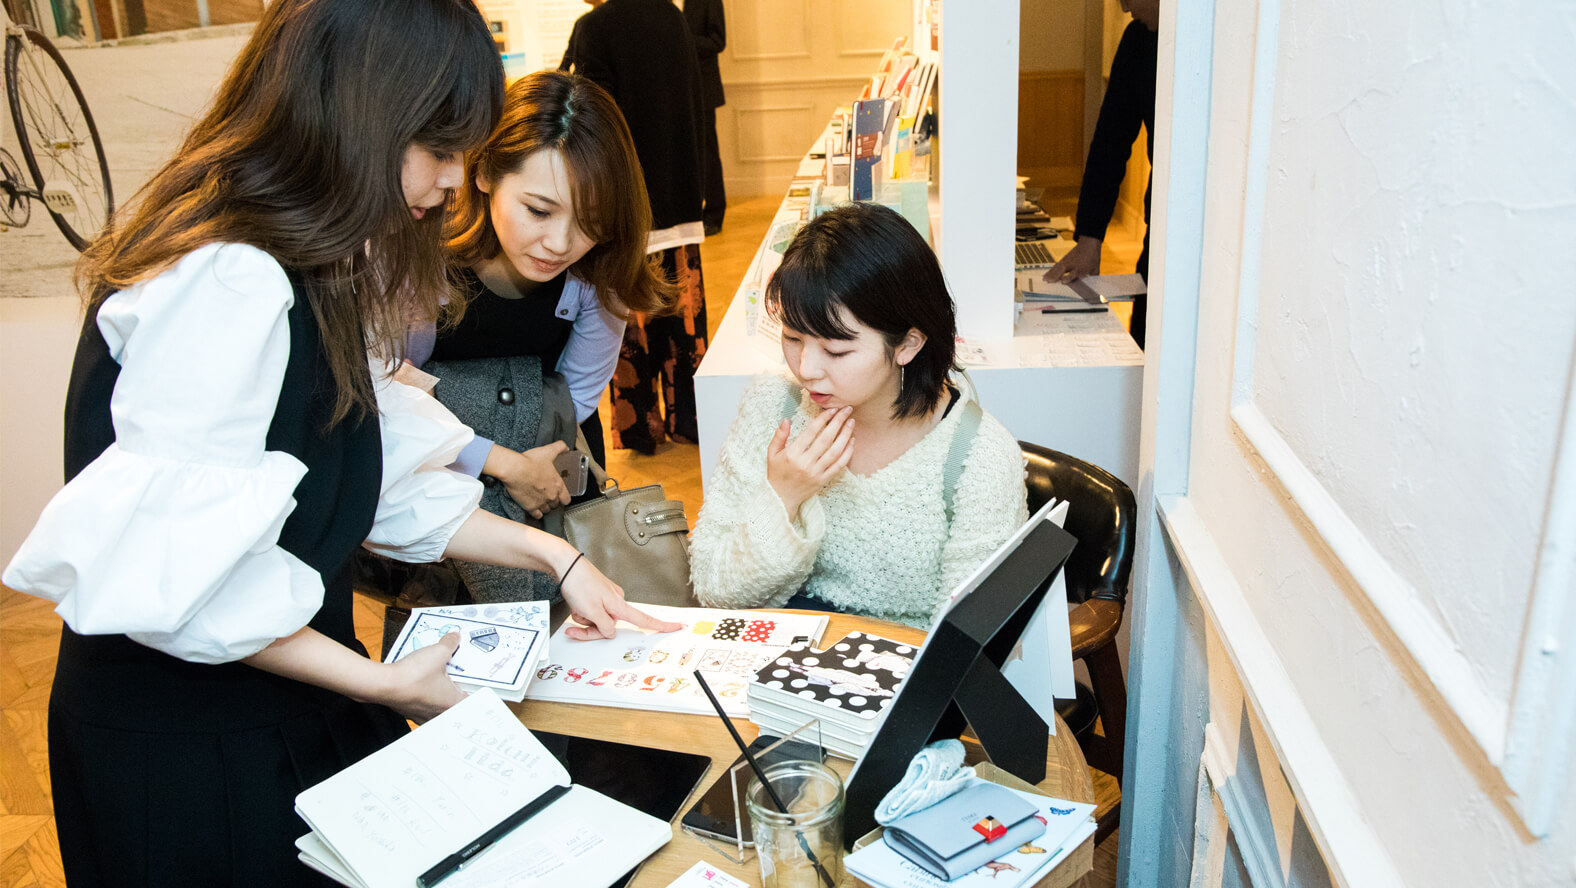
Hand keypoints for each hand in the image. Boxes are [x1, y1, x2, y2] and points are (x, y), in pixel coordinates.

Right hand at [382, 631, 465, 722]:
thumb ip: (450, 644)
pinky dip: (423, 692)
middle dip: (455, 685)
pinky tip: (419, 680)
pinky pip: (422, 702)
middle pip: (455, 700)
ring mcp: (423, 715)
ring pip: (437, 702)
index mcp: (453, 703)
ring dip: (438, 690)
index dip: (474, 688)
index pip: (473, 700)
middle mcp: (439, 713)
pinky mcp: (409, 711)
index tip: (475, 680)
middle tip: (454, 672)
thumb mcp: (438, 652)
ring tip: (436, 675)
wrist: (384, 684)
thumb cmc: (413, 675)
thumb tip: (454, 638)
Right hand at [489, 442, 571, 518]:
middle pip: (556, 505)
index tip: (560, 495)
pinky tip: (534, 507)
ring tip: (540, 501)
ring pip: (547, 510)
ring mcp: (541, 503)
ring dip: (545, 507)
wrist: (514, 469)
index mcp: (558, 485)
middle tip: (547, 495)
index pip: (567, 499)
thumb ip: (560, 448)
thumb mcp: (548, 451)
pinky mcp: (530, 507)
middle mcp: (551, 496)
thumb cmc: (530, 461)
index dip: (564, 497)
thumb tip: (565, 447)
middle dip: (553, 501)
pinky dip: (536, 513)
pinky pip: (537, 515)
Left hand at [557, 554, 683, 640]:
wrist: (566, 564)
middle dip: (591, 629)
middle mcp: (616, 600)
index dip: (663, 625)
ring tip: (576, 608)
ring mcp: (606, 597)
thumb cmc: (579, 584)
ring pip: (597, 619)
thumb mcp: (591, 611)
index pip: (645, 619)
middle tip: (576, 628)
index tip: (679, 625)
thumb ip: (604, 627)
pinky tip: (574, 604)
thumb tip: (611, 632)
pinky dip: (581, 612)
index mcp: (619, 605)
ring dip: (584, 619)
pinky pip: (591, 611)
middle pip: (610, 626)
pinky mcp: (596, 594)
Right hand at [766, 405, 854, 519]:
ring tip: (851, 423)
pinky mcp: (823, 480)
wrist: (781, 498)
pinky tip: (852, 441)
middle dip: (838, 422)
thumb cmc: (776, 473)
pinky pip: (838, 465)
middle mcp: (805, 462)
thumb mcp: (772, 453)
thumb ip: (779, 436)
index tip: (832, 410)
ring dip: (845, 435)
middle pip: (826, 439)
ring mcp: (816, 472)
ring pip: (835, 451)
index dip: (823, 419)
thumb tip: (786, 419)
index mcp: (792, 454)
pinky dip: (847, 453)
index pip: (811, 432)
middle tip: (847, 410)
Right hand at [1043, 236, 1102, 282]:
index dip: (1068, 278)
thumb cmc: (1093, 257)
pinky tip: (1046, 275)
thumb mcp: (1095, 269)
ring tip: (1044, 279)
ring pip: (1057, 268)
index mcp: (1080, 267)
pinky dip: (1050, 271)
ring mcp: (1067, 261)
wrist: (1088, 244)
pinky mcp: (1064, 259)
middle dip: (1055, 275)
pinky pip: (1056, 266)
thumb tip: (1090, 288)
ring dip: (1050, 274)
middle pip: (1062, 270)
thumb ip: (1092, 278)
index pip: (1073, 274)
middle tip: (1049, 281)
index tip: (1063, 282)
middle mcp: (1072, 264)